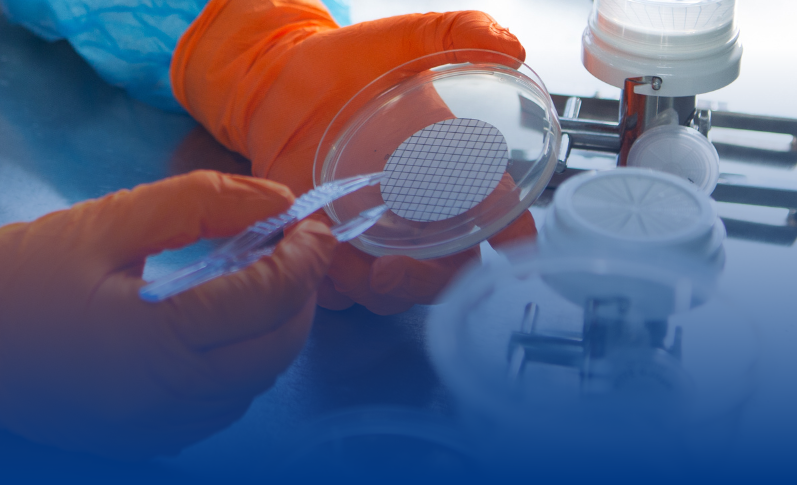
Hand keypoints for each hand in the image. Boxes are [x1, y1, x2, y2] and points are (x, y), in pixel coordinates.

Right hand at [0, 171, 334, 457]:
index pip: (268, 299)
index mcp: (158, 341)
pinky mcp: (151, 440)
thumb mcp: (110, 221)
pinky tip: (223, 321)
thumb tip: (277, 200)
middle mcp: (169, 398)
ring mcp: (162, 428)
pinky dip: (242, 362)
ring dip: (275, 330)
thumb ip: (199, 204)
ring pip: (257, 383)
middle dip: (302, 294)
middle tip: (294, 245)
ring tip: (259, 276)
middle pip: (278, 350)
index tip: (310, 220)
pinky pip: (224, 404)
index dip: (304, 255)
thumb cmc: (22, 274)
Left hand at [172, 0, 535, 313]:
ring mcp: (371, 233)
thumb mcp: (413, 39)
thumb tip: (510, 47)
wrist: (283, 74)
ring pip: (389, 290)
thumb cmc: (355, 62)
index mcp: (454, 178)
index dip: (514, 238)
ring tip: (369, 272)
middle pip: (445, 274)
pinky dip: (330, 283)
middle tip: (403, 269)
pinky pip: (332, 284)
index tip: (512, 242)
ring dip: (383, 291)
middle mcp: (417, 216)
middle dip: (430, 282)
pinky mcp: (325, 241)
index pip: (499, 221)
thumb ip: (465, 33)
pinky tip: (319, 260)